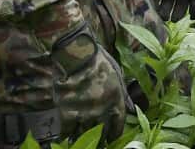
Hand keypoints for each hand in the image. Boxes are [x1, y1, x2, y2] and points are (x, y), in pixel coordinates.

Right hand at [48, 25, 130, 140]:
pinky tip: (64, 136)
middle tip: (95, 142)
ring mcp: (84, 114)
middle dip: (98, 140)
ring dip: (81, 137)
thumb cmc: (97, 61)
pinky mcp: (66, 114)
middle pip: (101, 134)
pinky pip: (66, 132)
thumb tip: (130, 108)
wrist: (76, 54)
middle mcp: (102, 111)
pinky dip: (65, 134)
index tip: (110, 140)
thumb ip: (122, 95)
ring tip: (78, 140)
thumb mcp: (116, 76)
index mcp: (116, 101)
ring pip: (83, 134)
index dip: (113, 135)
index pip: (118, 127)